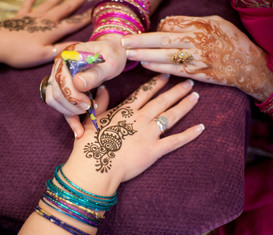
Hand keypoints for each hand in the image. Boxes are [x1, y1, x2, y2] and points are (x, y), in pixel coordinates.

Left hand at [0, 0, 90, 67]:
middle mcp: (46, 20)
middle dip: (77, 2)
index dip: (86, 17)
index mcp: (53, 31)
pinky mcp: (20, 17)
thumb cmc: (20, 53)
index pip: (74, 23)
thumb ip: (62, 49)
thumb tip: (80, 46)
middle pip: (65, 9)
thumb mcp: (43, 55)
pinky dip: (31, 0)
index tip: (97, 10)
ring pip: (50, 4)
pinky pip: (28, 5)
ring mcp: (32, 16)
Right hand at [45, 34, 126, 137]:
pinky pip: (60, 106)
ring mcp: (58, 77)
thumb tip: (78, 84)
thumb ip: (95, 73)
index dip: (73, 96)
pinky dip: (69, 119)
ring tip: (88, 111)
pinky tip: (79, 132)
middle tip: (89, 108)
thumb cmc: (112, 55)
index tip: (89, 103)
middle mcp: (58, 66)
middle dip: (72, 105)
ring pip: (53, 100)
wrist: (112, 53)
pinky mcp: (63, 88)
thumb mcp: (110, 63)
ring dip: (69, 111)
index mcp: (67, 56)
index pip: (61, 81)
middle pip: (55, 93)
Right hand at [62, 74, 204, 195]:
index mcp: (126, 111)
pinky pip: (176, 141)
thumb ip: (99, 103)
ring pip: (171, 116)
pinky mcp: (155, 150)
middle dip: (176, 91)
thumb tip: (103, 88)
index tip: (167, 75)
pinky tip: (201, 128)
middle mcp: (140, 118)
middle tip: (189, 83)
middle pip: (162, 101)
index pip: (145, 92)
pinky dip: (189, 134)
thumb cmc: (90, 145)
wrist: (95, 167)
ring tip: (196, 96)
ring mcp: (149, 134)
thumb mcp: (92, 120)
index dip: (157, 83)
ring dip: (184, 105)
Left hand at [122, 15, 272, 101]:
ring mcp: (195, 60)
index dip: (156, 29)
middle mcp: (196, 43)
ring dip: (145, 56)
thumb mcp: (214, 23)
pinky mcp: (195, 74)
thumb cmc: (230, 40)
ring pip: (164, 57)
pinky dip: (157, 67)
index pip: (170, 25)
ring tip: (129, 54)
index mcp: (199, 27)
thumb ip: (190, 23)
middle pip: (162, 41)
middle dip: (141, 41)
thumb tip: (165, 25)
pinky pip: (172, 70)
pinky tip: (145, 65)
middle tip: (124, 42)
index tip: (146, 33)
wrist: (247, 65)